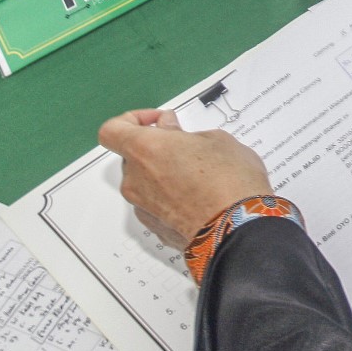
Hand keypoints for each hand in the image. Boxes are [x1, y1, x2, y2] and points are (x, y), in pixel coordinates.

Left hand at [98, 109, 272, 248]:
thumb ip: (184, 132)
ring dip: (164, 174)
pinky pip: (156, 205)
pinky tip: (198, 197)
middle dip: (156, 149)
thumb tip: (171, 130)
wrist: (239, 230)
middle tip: (186, 147)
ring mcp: (143, 207)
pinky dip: (170, 197)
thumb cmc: (229, 182)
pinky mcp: (155, 228)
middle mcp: (136, 179)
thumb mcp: (215, 140)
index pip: (112, 130)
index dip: (131, 120)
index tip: (158, 122)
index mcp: (145, 149)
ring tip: (198, 175)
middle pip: (133, 157)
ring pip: (146, 183)